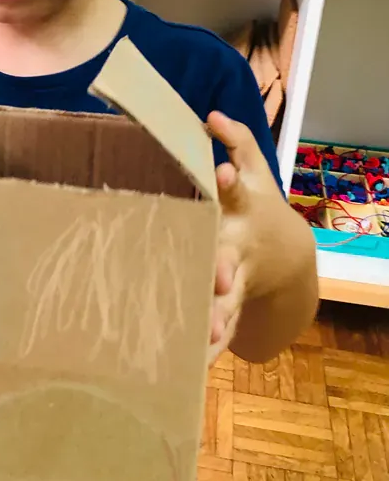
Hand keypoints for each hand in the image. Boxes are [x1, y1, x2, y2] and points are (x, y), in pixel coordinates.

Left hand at [206, 111, 285, 364]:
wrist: (287, 258)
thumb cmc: (258, 207)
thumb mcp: (255, 172)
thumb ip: (236, 142)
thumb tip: (211, 115)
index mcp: (240, 211)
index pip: (234, 193)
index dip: (227, 184)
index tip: (220, 176)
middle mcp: (238, 247)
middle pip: (228, 255)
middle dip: (222, 265)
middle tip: (218, 277)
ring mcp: (236, 281)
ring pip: (226, 302)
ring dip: (218, 317)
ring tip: (208, 334)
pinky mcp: (228, 308)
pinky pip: (219, 330)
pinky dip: (209, 348)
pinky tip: (193, 365)